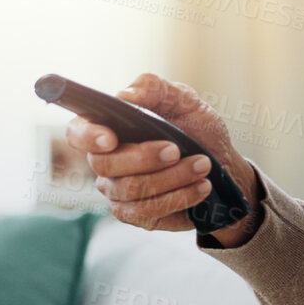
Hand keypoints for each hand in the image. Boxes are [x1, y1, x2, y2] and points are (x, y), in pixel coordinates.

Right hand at [63, 73, 259, 244]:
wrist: (225, 164)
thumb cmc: (198, 129)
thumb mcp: (184, 101)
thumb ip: (154, 88)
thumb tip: (124, 95)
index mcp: (109, 128)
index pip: (77, 132)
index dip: (87, 136)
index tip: (110, 138)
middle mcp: (107, 162)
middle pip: (104, 165)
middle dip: (144, 157)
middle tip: (177, 150)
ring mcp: (119, 192)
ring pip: (131, 190)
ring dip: (172, 177)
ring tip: (202, 165)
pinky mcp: (138, 216)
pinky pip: (147, 212)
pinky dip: (179, 197)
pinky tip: (201, 187)